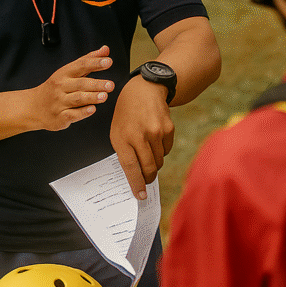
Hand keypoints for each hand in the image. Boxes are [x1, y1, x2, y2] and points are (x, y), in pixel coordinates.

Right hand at [32, 45, 113, 130]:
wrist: (33, 107)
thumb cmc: (56, 87)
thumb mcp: (69, 71)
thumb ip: (88, 61)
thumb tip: (105, 49)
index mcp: (64, 73)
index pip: (81, 66)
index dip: (95, 63)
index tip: (108, 61)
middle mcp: (61, 87)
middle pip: (80, 84)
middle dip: (96, 84)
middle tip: (110, 85)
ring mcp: (60, 102)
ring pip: (77, 99)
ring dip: (91, 97)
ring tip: (104, 96)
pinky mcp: (60, 117)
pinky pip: (72, 115)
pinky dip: (82, 112)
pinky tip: (92, 109)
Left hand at [110, 74, 173, 198]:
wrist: (143, 90)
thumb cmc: (126, 114)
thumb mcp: (117, 132)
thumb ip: (125, 152)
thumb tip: (136, 175)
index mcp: (122, 137)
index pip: (131, 167)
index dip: (136, 183)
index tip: (141, 196)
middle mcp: (139, 135)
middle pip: (149, 167)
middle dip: (148, 178)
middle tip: (147, 181)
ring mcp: (155, 131)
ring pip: (159, 160)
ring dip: (154, 163)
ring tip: (148, 152)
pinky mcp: (168, 128)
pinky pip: (167, 150)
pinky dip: (161, 151)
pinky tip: (155, 140)